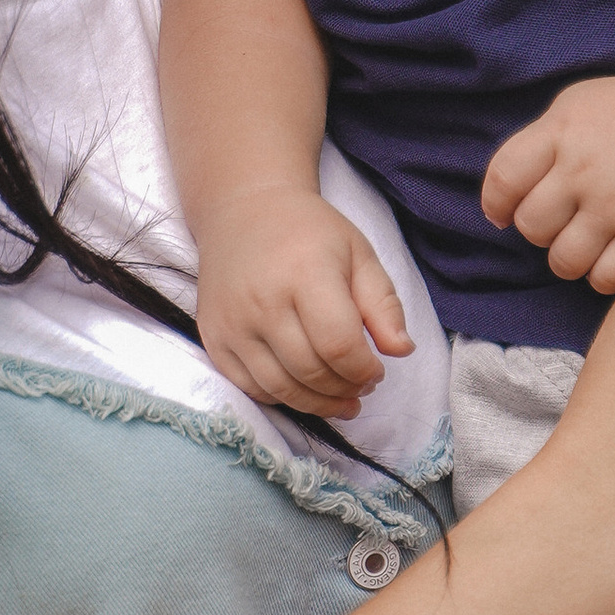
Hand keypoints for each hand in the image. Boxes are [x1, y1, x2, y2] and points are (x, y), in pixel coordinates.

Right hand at [195, 191, 414, 417]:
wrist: (242, 211)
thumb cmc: (309, 233)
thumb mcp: (359, 254)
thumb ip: (384, 304)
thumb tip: (401, 351)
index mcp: (305, 273)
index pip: (339, 345)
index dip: (365, 370)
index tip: (378, 370)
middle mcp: (262, 300)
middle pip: (311, 371)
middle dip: (345, 389)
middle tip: (362, 385)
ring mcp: (232, 322)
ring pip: (280, 387)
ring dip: (318, 403)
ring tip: (342, 399)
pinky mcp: (213, 336)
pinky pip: (249, 386)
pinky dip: (281, 398)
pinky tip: (303, 389)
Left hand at [481, 73, 614, 291]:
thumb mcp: (575, 107)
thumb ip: (538, 146)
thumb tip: (502, 204)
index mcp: (562, 132)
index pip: (503, 179)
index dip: (496, 204)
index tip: (504, 213)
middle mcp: (585, 168)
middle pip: (531, 226)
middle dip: (540, 228)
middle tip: (563, 218)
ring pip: (563, 261)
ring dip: (569, 256)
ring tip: (588, 239)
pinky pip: (604, 278)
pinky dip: (602, 272)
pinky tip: (614, 252)